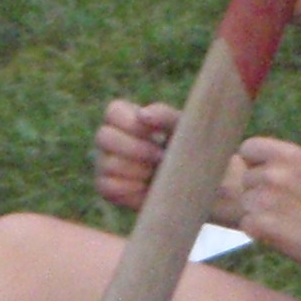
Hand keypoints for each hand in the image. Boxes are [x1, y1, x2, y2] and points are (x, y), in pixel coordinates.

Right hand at [95, 99, 249, 223]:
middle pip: (104, 137)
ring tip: (157, 173)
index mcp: (127, 119)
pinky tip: (148, 188)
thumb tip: (143, 115)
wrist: (197, 184)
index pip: (113, 111)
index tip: (155, 134)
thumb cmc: (190, 149)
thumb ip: (165, 116)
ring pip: (107, 164)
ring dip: (137, 170)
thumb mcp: (184, 129)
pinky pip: (108, 187)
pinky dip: (131, 188)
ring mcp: (105, 163)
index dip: (131, 123)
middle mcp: (111, 139)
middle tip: (161, 157)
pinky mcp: (107, 188)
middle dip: (136, 149)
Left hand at [233, 138, 300, 281]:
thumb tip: (239, 162)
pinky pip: (247, 225)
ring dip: (260, 212)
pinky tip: (286, 233)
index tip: (272, 177)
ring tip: (290, 219)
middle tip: (290, 205)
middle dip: (260, 191)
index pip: (248, 148)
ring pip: (245, 203)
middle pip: (245, 180)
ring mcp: (267, 198)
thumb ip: (279, 164)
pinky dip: (261, 232)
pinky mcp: (262, 225)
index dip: (256, 163)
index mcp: (289, 153)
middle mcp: (275, 172)